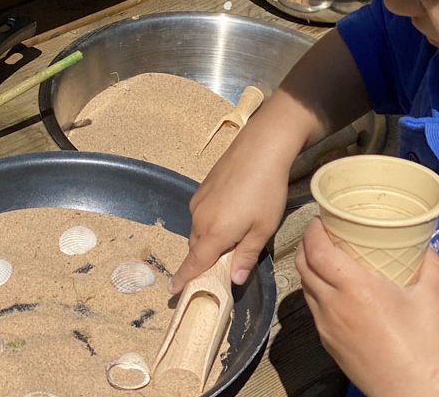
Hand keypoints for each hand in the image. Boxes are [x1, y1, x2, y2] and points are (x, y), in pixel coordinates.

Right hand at [169, 132, 289, 293]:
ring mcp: (198, 201)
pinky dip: (210, 222)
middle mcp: (199, 218)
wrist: (259, 149)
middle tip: (224, 266)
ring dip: (209, 239)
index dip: (183, 278)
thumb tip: (235, 279)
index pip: (194, 263)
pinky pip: (201, 214)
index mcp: (213, 233)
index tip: (173, 291)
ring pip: (198, 230)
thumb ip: (246, 255)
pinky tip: (230, 214)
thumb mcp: (263, 228)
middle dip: (205, 259)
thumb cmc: (265, 191)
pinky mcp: (202, 188)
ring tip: (234, 236)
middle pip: (197, 247)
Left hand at [296, 217, 438, 396]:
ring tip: (324, 257)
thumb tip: (424, 243)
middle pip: (302, 264)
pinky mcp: (326, 341)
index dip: (312, 231)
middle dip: (306, 244)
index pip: (316, 250)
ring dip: (308, 267)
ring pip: (305, 286)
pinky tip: (331, 289)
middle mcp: (332, 304)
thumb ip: (429, 263)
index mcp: (354, 287)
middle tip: (320, 233)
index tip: (319, 219)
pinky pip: (313, 307)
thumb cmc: (423, 342)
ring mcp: (326, 325)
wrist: (413, 389)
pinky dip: (315, 290)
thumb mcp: (433, 295)